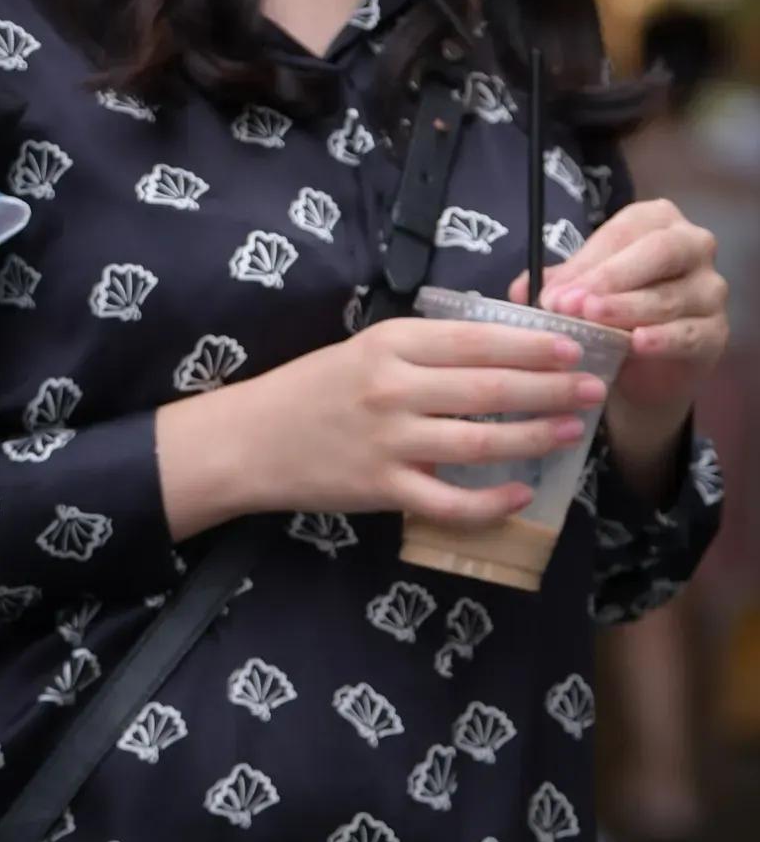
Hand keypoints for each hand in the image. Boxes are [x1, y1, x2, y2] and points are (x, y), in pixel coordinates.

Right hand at [158, 313, 601, 537]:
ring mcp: (389, 441)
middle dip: (551, 388)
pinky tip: (521, 494)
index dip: (533, 343)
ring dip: (536, 436)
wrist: (247, 440)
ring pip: (480, 441)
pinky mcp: (382, 488)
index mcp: (390, 344)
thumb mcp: (363, 350)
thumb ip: (422, 350)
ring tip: (573, 431)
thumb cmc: (310, 390)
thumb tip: (499, 348)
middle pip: (490, 388)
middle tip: (594, 388)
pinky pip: (450, 501)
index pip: (477, 340)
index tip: (575, 346)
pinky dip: (491, 501)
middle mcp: (393, 389)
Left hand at [532, 198, 727, 470]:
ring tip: (591, 322)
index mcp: (657, 222)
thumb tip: (520, 288)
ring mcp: (709, 289)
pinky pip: (690, 333)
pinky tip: (637, 343)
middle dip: (611, 277)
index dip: (589, 261)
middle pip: (659, 251)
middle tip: (570, 304)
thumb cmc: (611, 311)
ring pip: (670, 296)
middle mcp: (692, 246)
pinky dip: (663, 338)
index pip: (625, 231)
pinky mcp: (715, 332)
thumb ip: (556, 284)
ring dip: (626, 309)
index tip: (553, 292)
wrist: (642, 369)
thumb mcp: (580, 291)